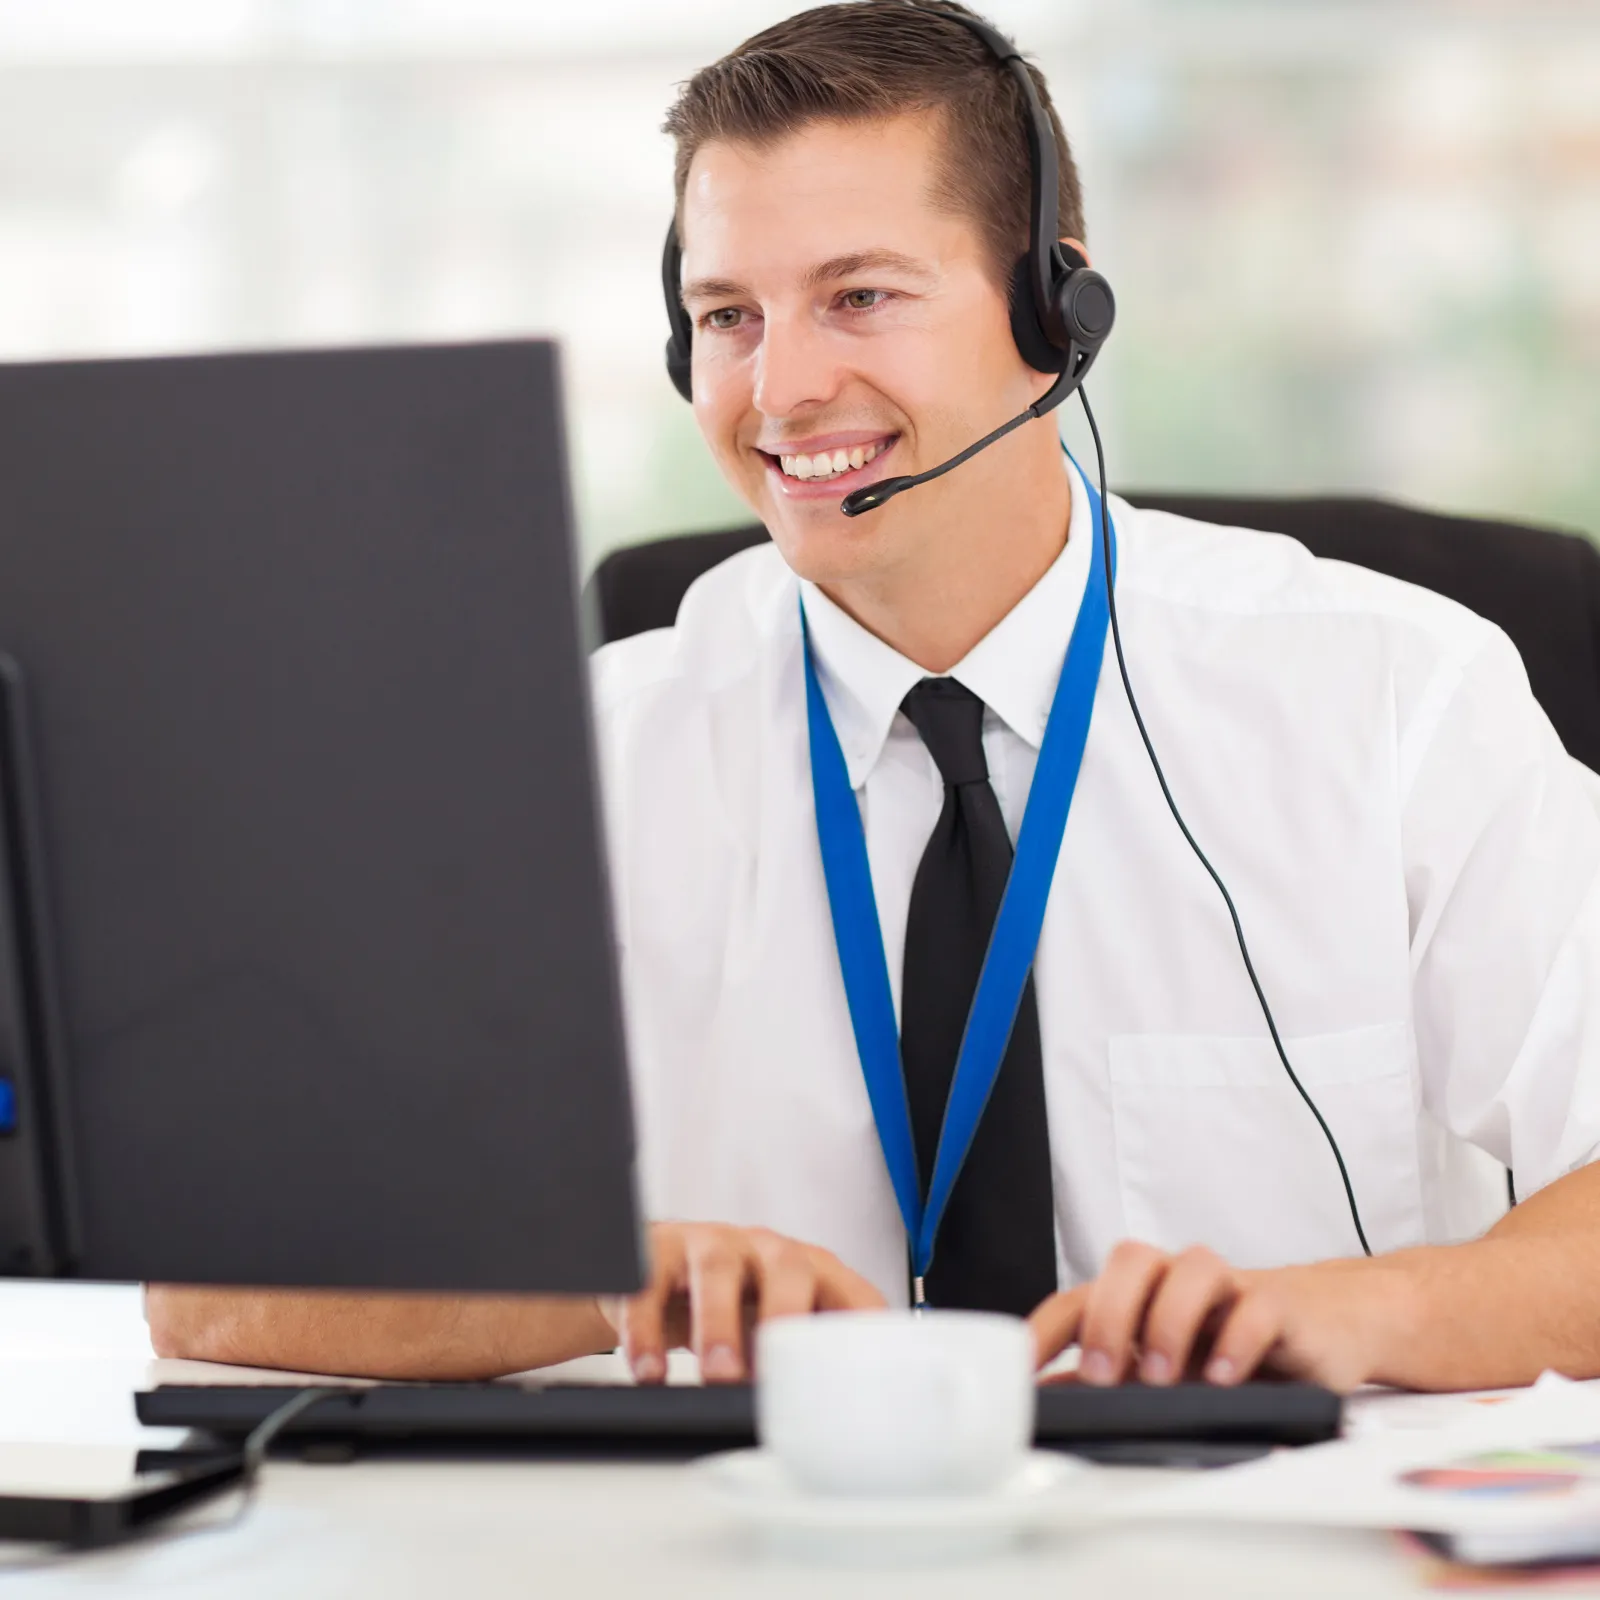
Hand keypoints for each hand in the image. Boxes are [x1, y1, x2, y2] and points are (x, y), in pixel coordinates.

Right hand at [600, 1221, 885, 1383]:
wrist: (659, 1273)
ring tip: (717, 1375)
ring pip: (717, 1269)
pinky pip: (650, 1283)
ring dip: (718, 1325)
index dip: (862, 1329)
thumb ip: (801, 1370)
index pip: (852, 1294)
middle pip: (787, 1268)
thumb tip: (822, 1436)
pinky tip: (649, 1371)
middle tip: (775, 1372)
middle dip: (783, 1316)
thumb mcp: (777, 1334)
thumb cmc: (735, 1310)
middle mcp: (765, 1250)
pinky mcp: (658, 1252)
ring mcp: (712, 1244)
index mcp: (811, 1272)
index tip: (862, 1374)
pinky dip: (648, 1331)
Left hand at [1027, 1241, 1413, 1393]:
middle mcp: (1177, 1279)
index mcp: (1139, 1293)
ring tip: (1163, 1376)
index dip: (1044, 1330)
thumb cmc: (1230, 1338)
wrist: (1322, 1322)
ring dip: (1169, 1320)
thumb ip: (1109, 1377)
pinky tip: (1225, 1377)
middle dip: (1109, 1316)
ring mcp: (1228, 1287)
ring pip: (1192, 1268)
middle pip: (1131, 1261)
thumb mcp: (1163, 1363)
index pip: (1078, 1297)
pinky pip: (1256, 1306)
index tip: (1020, 1369)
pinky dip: (1237, 1340)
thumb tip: (1048, 1398)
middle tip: (1102, 1372)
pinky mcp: (1279, 1305)